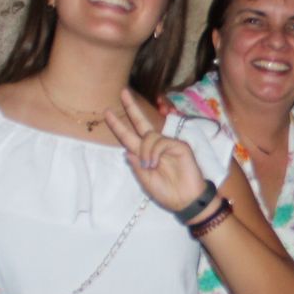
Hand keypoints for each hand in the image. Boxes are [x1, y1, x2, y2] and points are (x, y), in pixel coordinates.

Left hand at [104, 89, 208, 212]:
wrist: (186, 201)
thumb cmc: (168, 193)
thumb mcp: (146, 182)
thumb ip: (136, 166)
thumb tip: (126, 151)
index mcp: (145, 154)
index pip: (129, 136)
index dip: (118, 125)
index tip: (107, 113)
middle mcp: (156, 146)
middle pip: (141, 122)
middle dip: (131, 107)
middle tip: (123, 92)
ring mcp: (168, 144)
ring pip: (149, 136)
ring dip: (145, 151)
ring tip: (150, 166)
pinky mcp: (179, 146)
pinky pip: (161, 142)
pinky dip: (154, 152)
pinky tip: (155, 163)